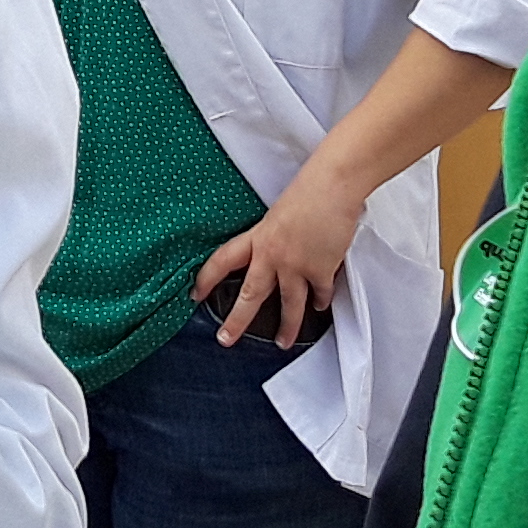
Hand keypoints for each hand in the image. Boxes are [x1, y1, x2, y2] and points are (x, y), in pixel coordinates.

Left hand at [196, 177, 363, 348]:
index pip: (222, 260)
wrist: (332, 186)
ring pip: (288, 306)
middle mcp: (272, 255)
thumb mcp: (279, 213)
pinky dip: (320, 302)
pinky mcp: (320, 271)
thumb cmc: (309, 190)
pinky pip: (319, 295)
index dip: (206, 279)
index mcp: (258, 237)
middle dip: (236, 321)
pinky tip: (318, 307)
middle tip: (226, 339)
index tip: (195, 294)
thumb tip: (276, 250)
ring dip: (287, 328)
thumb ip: (272, 236)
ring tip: (282, 341)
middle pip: (250, 295)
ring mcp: (296, 265)